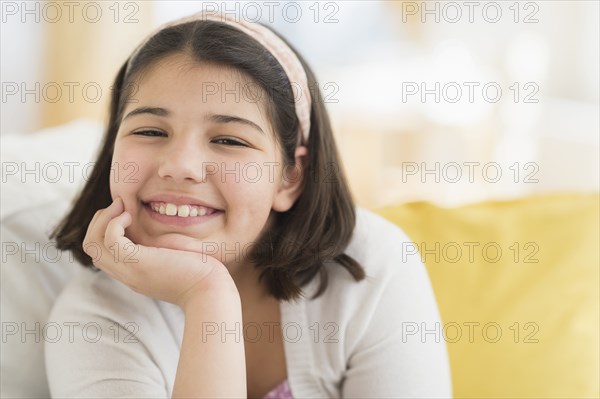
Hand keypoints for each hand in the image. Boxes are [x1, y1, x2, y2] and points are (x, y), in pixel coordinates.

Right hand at [83, 197, 236, 308]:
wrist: (211, 292)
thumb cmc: (202, 276)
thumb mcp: (176, 262)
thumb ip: (164, 253)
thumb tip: (166, 239)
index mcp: (134, 274)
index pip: (102, 253)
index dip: (106, 229)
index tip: (125, 213)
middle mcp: (126, 274)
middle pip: (91, 247)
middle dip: (100, 220)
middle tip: (120, 205)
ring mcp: (130, 270)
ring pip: (93, 243)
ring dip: (103, 218)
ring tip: (123, 207)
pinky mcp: (139, 263)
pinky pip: (110, 239)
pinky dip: (114, 223)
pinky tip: (130, 215)